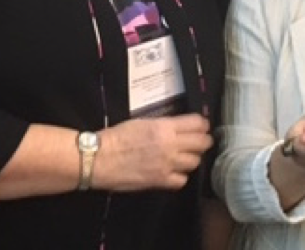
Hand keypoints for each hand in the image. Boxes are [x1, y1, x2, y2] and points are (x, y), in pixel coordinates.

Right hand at [96, 113, 212, 190]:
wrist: (100, 159)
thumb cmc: (117, 137)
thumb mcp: (143, 122)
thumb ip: (164, 125)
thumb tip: (179, 127)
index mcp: (165, 127)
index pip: (197, 123)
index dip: (203, 124)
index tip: (202, 126)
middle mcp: (170, 145)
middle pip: (202, 143)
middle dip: (203, 141)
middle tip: (200, 141)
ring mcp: (167, 165)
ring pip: (195, 162)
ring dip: (192, 158)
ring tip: (186, 157)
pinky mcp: (160, 181)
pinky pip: (181, 180)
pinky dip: (181, 176)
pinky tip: (175, 172)